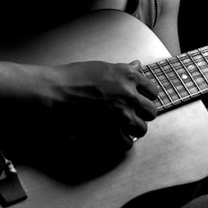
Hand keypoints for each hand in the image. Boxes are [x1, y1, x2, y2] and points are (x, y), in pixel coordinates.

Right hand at [44, 60, 159, 151]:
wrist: (54, 92)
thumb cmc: (73, 78)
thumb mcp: (102, 68)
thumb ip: (123, 70)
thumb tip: (137, 65)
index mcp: (128, 76)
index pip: (153, 91)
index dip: (145, 97)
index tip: (139, 100)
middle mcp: (129, 95)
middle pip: (150, 112)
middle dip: (141, 114)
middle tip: (130, 114)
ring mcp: (122, 115)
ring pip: (142, 129)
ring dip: (132, 129)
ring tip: (121, 127)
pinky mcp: (111, 131)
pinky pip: (127, 142)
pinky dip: (120, 142)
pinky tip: (112, 136)